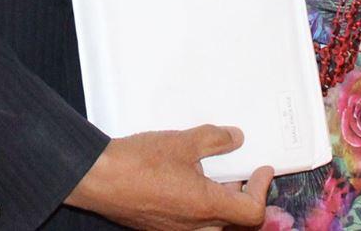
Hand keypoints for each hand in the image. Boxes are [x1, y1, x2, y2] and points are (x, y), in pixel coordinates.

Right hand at [67, 126, 273, 230]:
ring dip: (219, 202)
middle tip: (240, 172)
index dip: (261, 189)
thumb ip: (213, 140)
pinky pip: (189, 221)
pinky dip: (198, 204)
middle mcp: (194, 226)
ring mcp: (174, 230)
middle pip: (234, 222)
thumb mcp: (182, 142)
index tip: (262, 170)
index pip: (252, 212)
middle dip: (241, 196)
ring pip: (211, 223)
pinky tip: (185, 179)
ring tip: (212, 174)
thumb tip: (234, 138)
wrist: (98, 178)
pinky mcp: (158, 227)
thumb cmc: (137, 164)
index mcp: (206, 207)